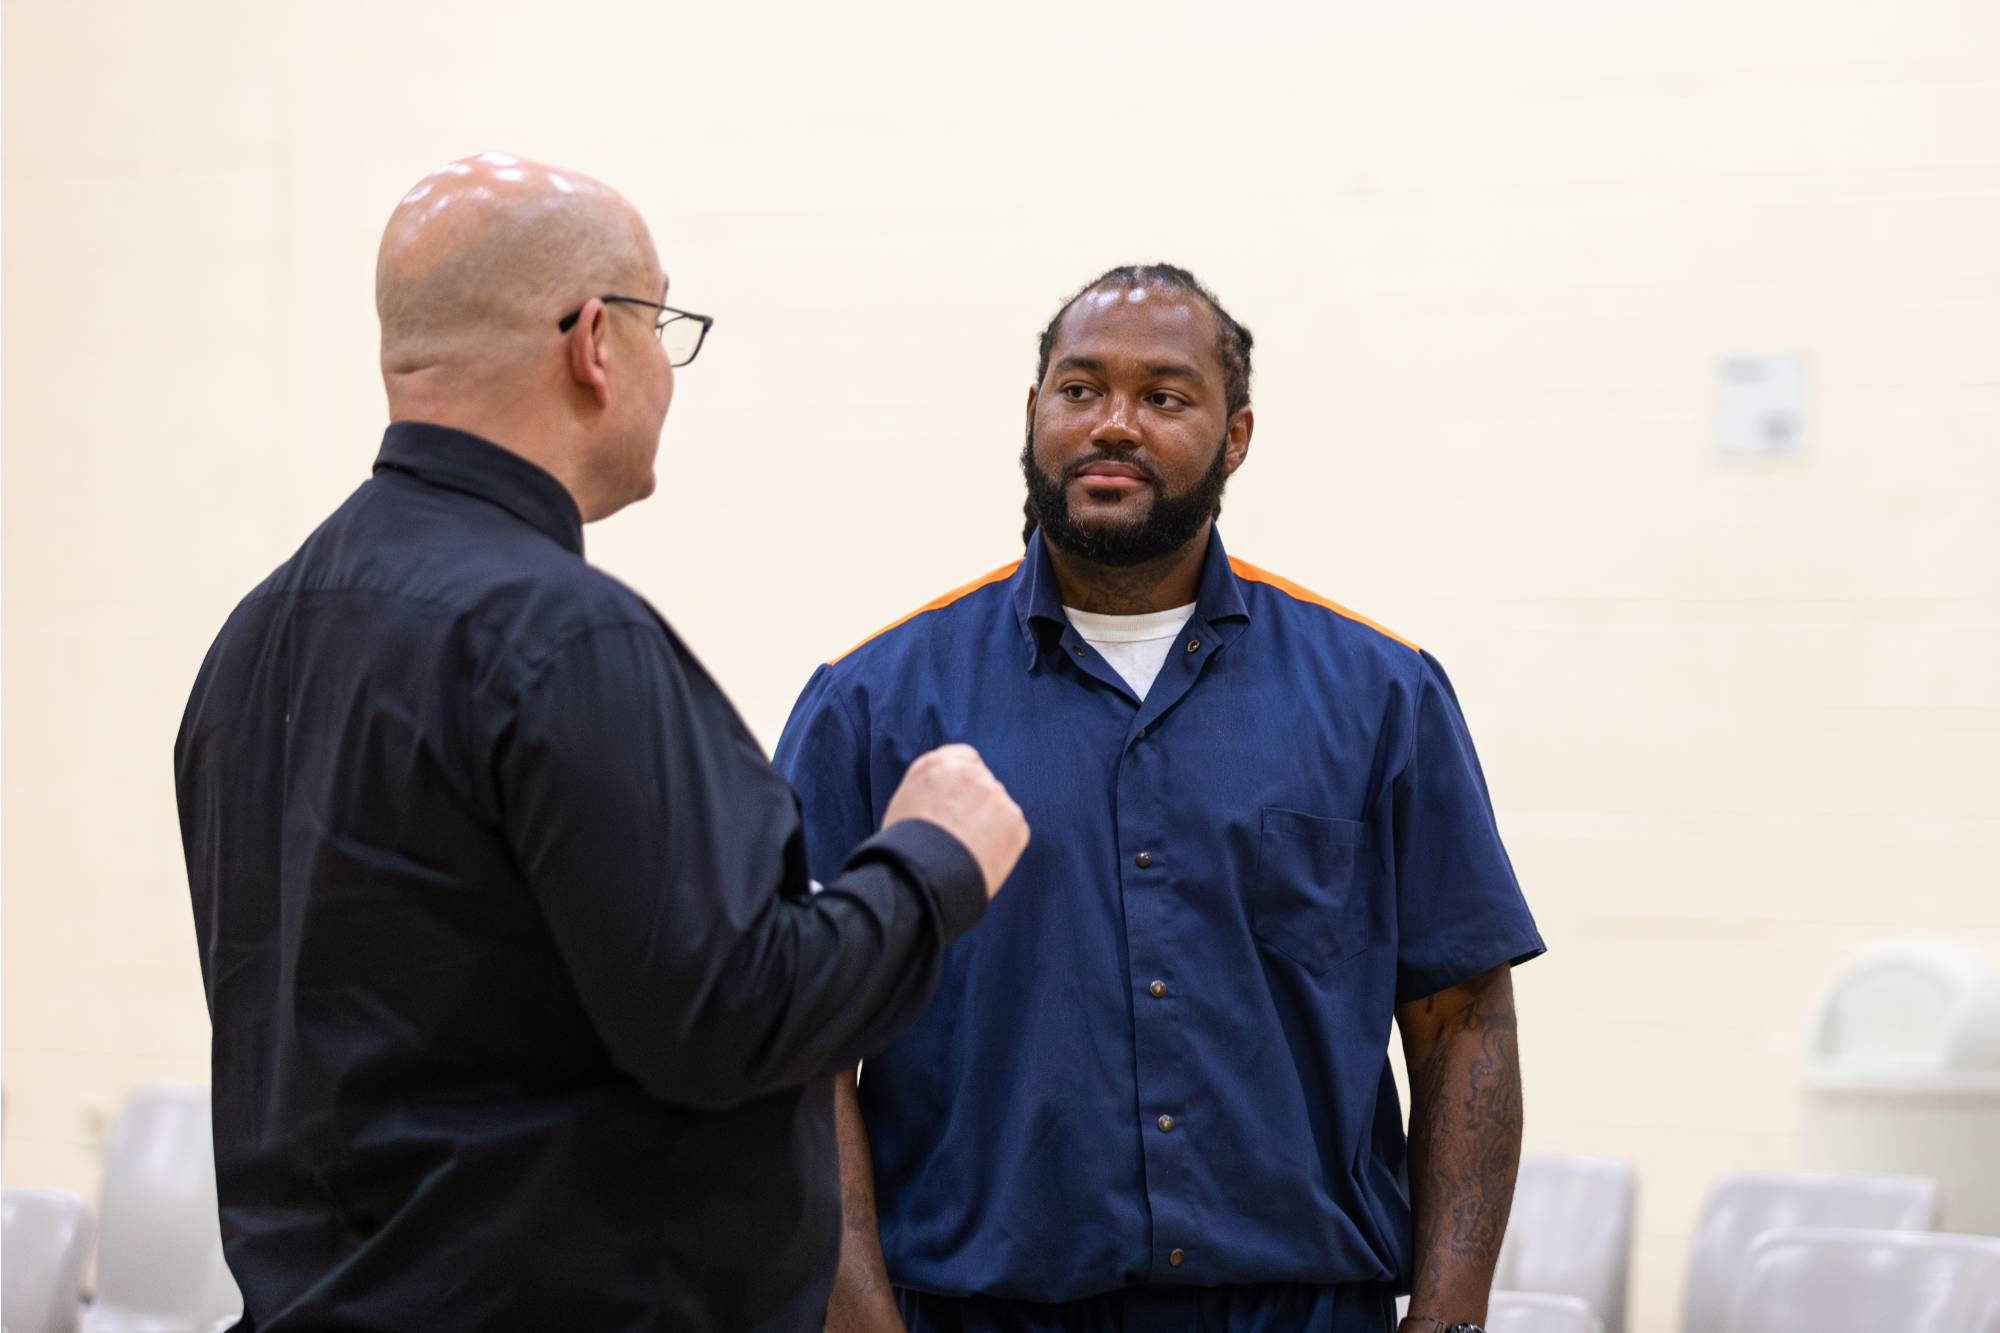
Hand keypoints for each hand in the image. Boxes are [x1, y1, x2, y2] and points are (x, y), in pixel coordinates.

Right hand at [881, 744, 1027, 898]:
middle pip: (984, 785)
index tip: (959, 803)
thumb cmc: (905, 848)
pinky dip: (1003, 846)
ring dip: (990, 826)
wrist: (921, 876)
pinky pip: (1014, 832)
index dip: (963, 784)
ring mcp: (995, 795)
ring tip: (967, 854)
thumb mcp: (906, 803)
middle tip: (961, 836)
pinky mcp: (1014, 820)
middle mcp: (969, 772)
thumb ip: (931, 790)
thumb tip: (946, 801)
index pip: (965, 758)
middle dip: (978, 806)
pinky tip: (981, 861)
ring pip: (999, 809)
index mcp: (937, 764)